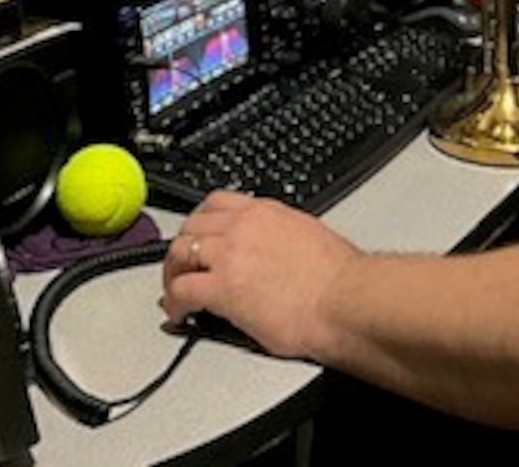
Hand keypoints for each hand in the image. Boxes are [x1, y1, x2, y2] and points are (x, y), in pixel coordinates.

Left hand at [161, 190, 358, 359]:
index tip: (198, 235)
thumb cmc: (340, 280)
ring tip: (174, 292)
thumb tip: (278, 253)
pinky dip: (174, 302)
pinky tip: (178, 314)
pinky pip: (181, 291)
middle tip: (179, 267)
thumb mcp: (308, 237)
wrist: (346, 301)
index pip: (216, 203)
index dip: (200, 222)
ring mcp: (229, 255)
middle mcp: (242, 226)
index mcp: (265, 212)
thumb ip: (283, 237)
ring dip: (172, 273)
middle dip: (181, 248)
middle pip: (191, 226)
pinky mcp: (222, 288)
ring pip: (179, 253)